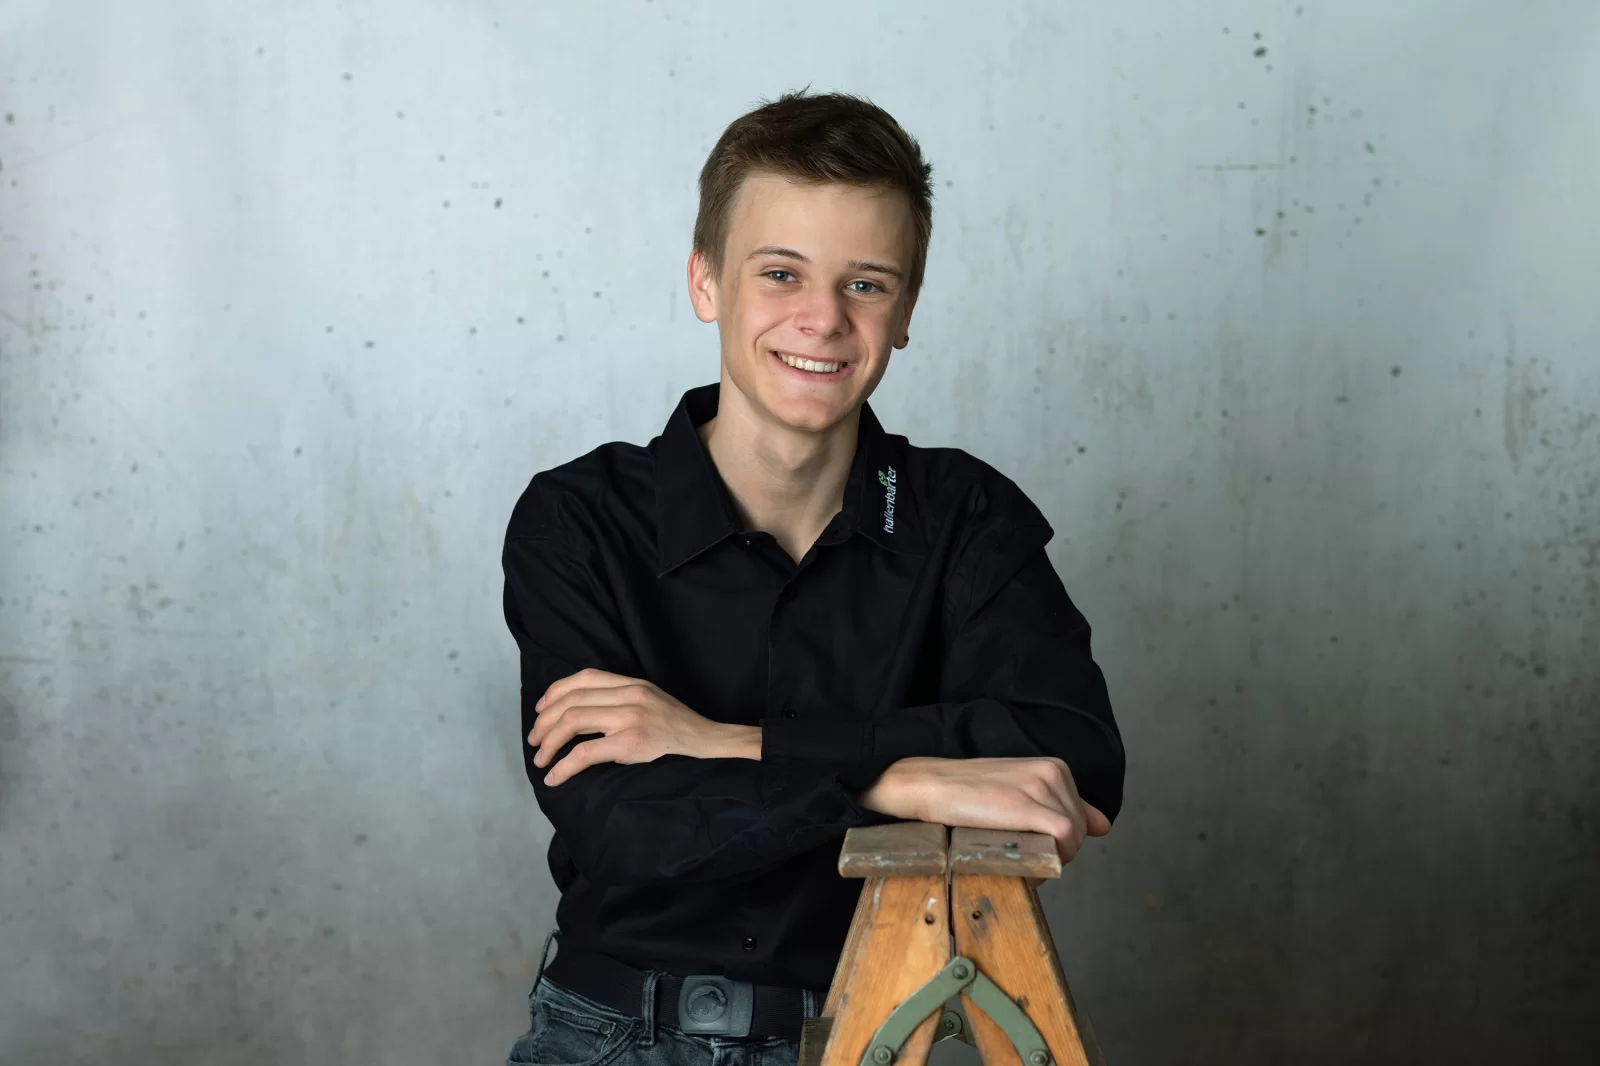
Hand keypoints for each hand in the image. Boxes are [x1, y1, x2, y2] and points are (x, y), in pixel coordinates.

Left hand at [528, 668, 759, 784]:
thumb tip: (579, 711)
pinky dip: (563, 766)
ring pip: (572, 722)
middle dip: (544, 723)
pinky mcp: (630, 743)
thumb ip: (619, 697)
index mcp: (631, 682)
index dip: (554, 693)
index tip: (540, 711)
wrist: (706, 741)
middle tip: (535, 742)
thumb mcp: (648, 698)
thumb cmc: (676, 725)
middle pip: (571, 701)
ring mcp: (629, 718)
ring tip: (541, 759)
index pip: (583, 678)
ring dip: (549, 743)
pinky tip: (555, 777)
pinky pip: (584, 753)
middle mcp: (628, 694)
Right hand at [857, 756, 1110, 872]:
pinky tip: (1025, 867)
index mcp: (1054, 768)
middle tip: (1023, 859)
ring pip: (1072, 839)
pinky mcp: (1028, 806)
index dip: (1062, 841)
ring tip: (1018, 862)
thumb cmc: (966, 794)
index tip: (1035, 846)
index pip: (1083, 818)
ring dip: (1050, 859)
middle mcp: (1054, 772)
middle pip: (1080, 831)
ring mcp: (1041, 787)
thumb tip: (1103, 825)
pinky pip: (1062, 841)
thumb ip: (1061, 806)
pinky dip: (1049, 862)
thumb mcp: (1019, 792)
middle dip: (1057, 852)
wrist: (925, 786)